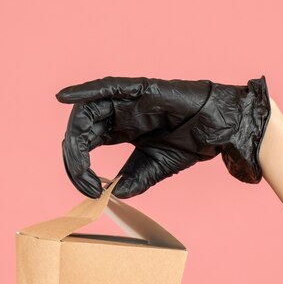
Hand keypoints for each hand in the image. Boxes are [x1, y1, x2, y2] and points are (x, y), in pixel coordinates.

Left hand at [55, 75, 271, 197]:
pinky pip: (108, 87)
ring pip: (88, 111)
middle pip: (82, 129)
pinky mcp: (140, 90)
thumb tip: (109, 196)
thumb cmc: (189, 143)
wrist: (218, 131)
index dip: (80, 167)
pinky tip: (64, 97)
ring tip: (73, 155)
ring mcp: (127, 100)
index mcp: (120, 130)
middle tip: (82, 180)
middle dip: (75, 156)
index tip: (89, 190)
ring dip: (76, 134)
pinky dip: (85, 90)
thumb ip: (131, 181)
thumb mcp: (152, 168)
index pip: (86, 144)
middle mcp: (118, 114)